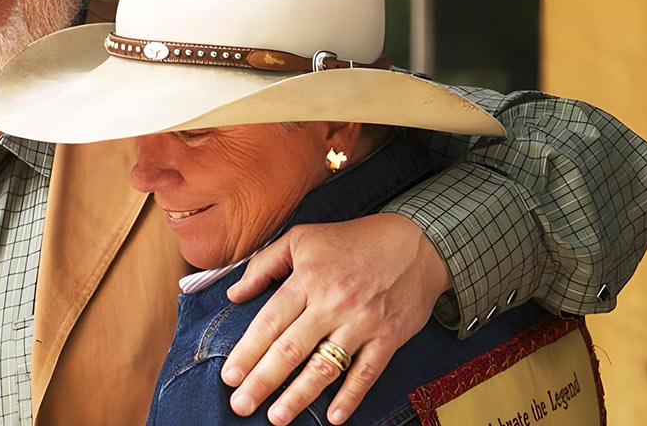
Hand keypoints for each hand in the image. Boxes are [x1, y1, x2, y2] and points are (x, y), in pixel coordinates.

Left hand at [220, 213, 450, 424]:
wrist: (416, 243)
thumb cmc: (353, 241)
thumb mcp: (303, 238)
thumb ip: (264, 264)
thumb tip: (234, 294)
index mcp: (308, 278)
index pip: (270, 321)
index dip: (247, 351)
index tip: (229, 376)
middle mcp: (333, 302)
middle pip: (291, 349)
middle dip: (262, 381)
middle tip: (241, 405)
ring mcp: (362, 322)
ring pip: (325, 365)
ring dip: (299, 396)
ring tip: (277, 417)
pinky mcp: (388, 337)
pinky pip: (366, 372)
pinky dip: (350, 396)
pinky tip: (333, 416)